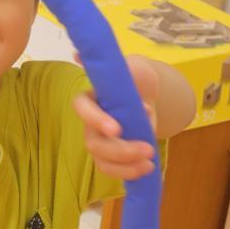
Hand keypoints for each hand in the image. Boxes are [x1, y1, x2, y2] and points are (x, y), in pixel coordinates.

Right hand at [72, 57, 160, 179]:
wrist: (144, 93)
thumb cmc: (133, 78)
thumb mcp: (128, 68)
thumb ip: (112, 66)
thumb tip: (79, 55)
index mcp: (89, 99)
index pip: (82, 109)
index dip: (96, 120)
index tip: (117, 129)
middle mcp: (89, 123)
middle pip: (93, 143)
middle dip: (120, 150)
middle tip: (147, 149)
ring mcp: (99, 141)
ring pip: (101, 161)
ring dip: (125, 167)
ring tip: (149, 163)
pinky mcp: (111, 156)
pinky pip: (113, 170)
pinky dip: (129, 173)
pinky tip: (147, 169)